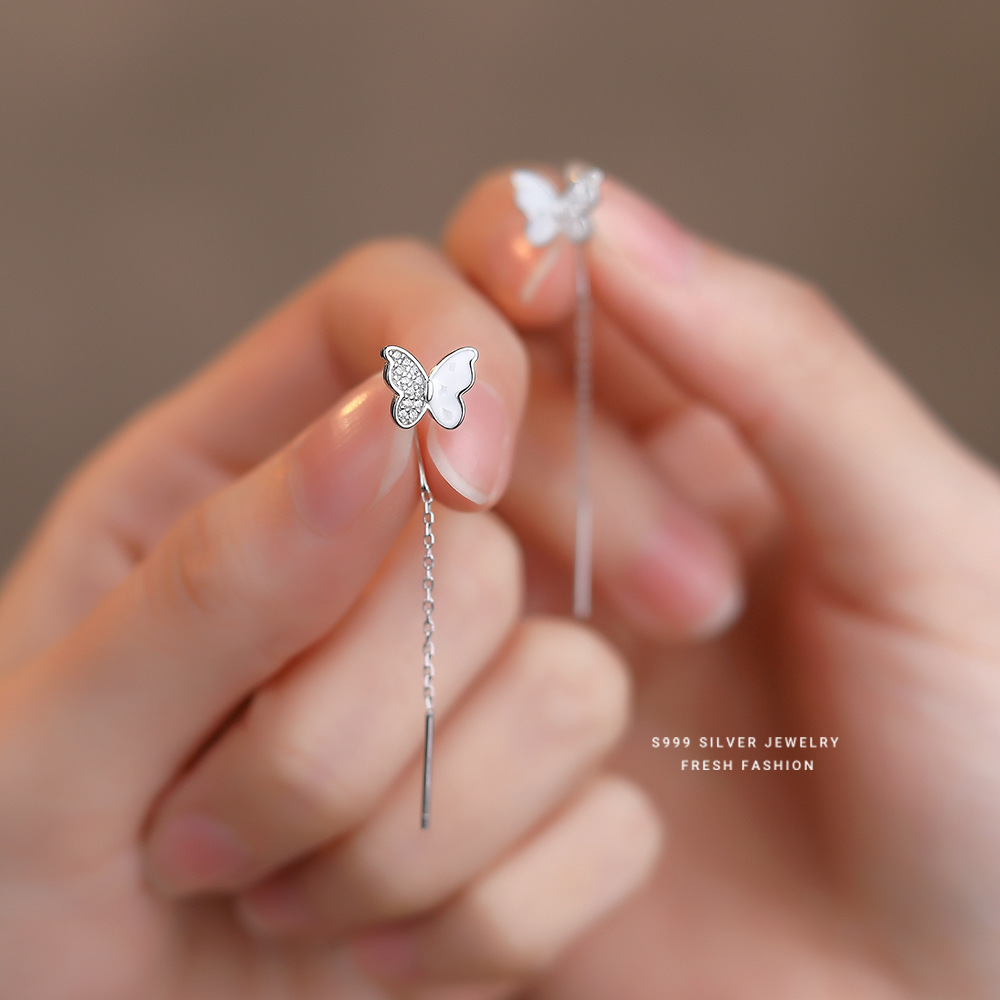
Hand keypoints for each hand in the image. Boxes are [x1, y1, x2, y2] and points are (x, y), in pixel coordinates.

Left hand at [0, 241, 660, 998]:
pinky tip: (373, 951)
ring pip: (577, 687)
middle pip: (496, 534)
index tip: (469, 476)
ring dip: (412, 838)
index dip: (460, 357)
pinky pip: (610, 828)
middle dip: (368, 716)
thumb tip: (384, 424)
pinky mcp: (543, 810)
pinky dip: (484, 921)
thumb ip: (211, 578)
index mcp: (239, 480)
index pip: (396, 311)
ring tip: (282, 896)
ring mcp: (477, 686)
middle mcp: (382, 564)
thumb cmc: (10, 913)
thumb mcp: (46, 748)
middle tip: (214, 833)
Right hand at [444, 170, 999, 998]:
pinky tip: (596, 817)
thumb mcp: (932, 542)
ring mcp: (498, 624)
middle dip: (564, 480)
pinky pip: (382, 707)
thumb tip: (611, 225)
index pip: (540, 274)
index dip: (507, 260)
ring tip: (643, 720)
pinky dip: (473, 745)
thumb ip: (787, 371)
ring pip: (388, 551)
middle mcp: (567, 507)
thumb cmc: (970, 768)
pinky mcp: (453, 748)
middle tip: (696, 606)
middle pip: (451, 401)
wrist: (912, 998)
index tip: (519, 293)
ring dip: (502, 630)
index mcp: (680, 423)